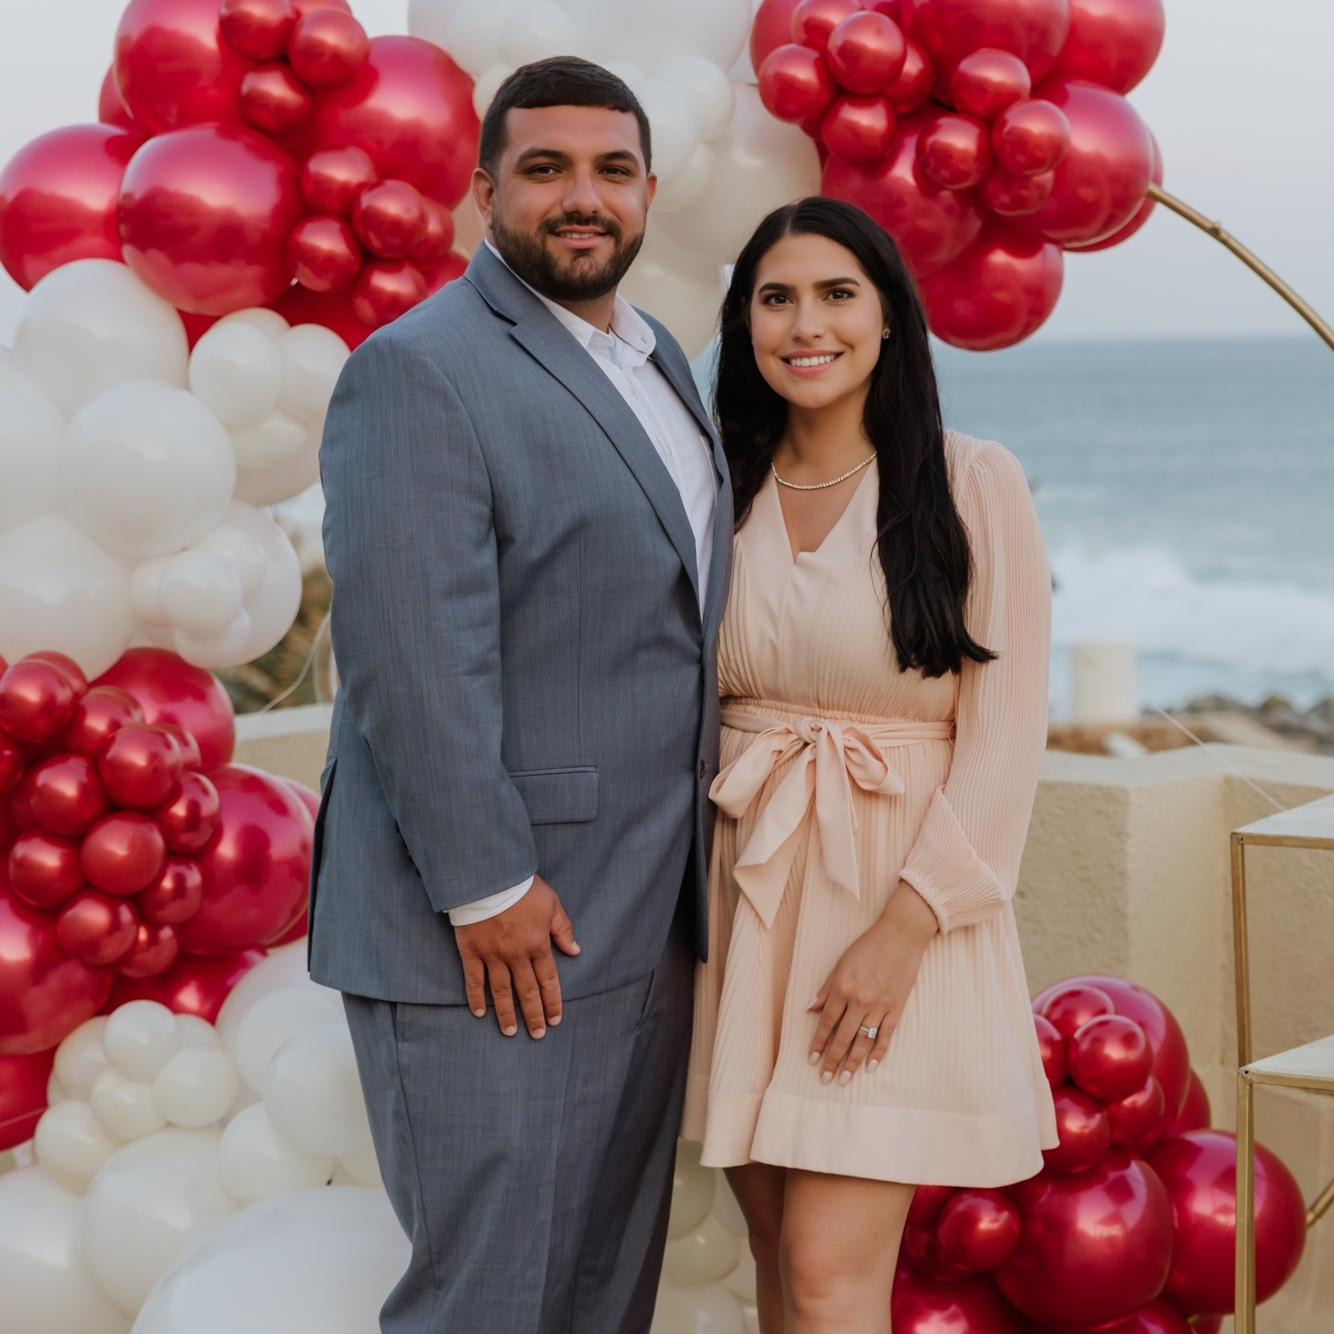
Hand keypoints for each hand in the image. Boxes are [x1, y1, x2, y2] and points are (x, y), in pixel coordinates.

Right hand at [454, 875, 579, 1038]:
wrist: (488, 876)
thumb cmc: (522, 887)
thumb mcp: (551, 904)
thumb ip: (563, 929)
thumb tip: (575, 951)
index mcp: (537, 944)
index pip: (548, 980)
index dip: (552, 1001)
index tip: (555, 1019)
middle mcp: (516, 954)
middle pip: (527, 991)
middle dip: (534, 1015)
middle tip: (537, 1034)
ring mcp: (492, 955)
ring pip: (502, 991)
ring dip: (507, 1014)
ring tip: (511, 1032)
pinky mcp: (471, 951)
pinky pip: (474, 979)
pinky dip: (476, 997)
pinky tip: (480, 1013)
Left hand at [807, 882, 937, 1084]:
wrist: (900, 936)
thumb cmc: (867, 946)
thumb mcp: (840, 963)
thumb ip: (827, 988)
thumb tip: (810, 1008)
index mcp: (843, 988)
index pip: (826, 1022)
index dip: (819, 1042)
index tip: (812, 1059)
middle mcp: (859, 1000)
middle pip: (843, 1036)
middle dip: (833, 1060)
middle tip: (825, 1079)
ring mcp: (880, 1006)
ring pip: (864, 1040)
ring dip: (853, 1062)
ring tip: (845, 1079)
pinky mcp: (897, 1007)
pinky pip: (886, 1035)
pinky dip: (879, 1052)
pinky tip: (872, 1067)